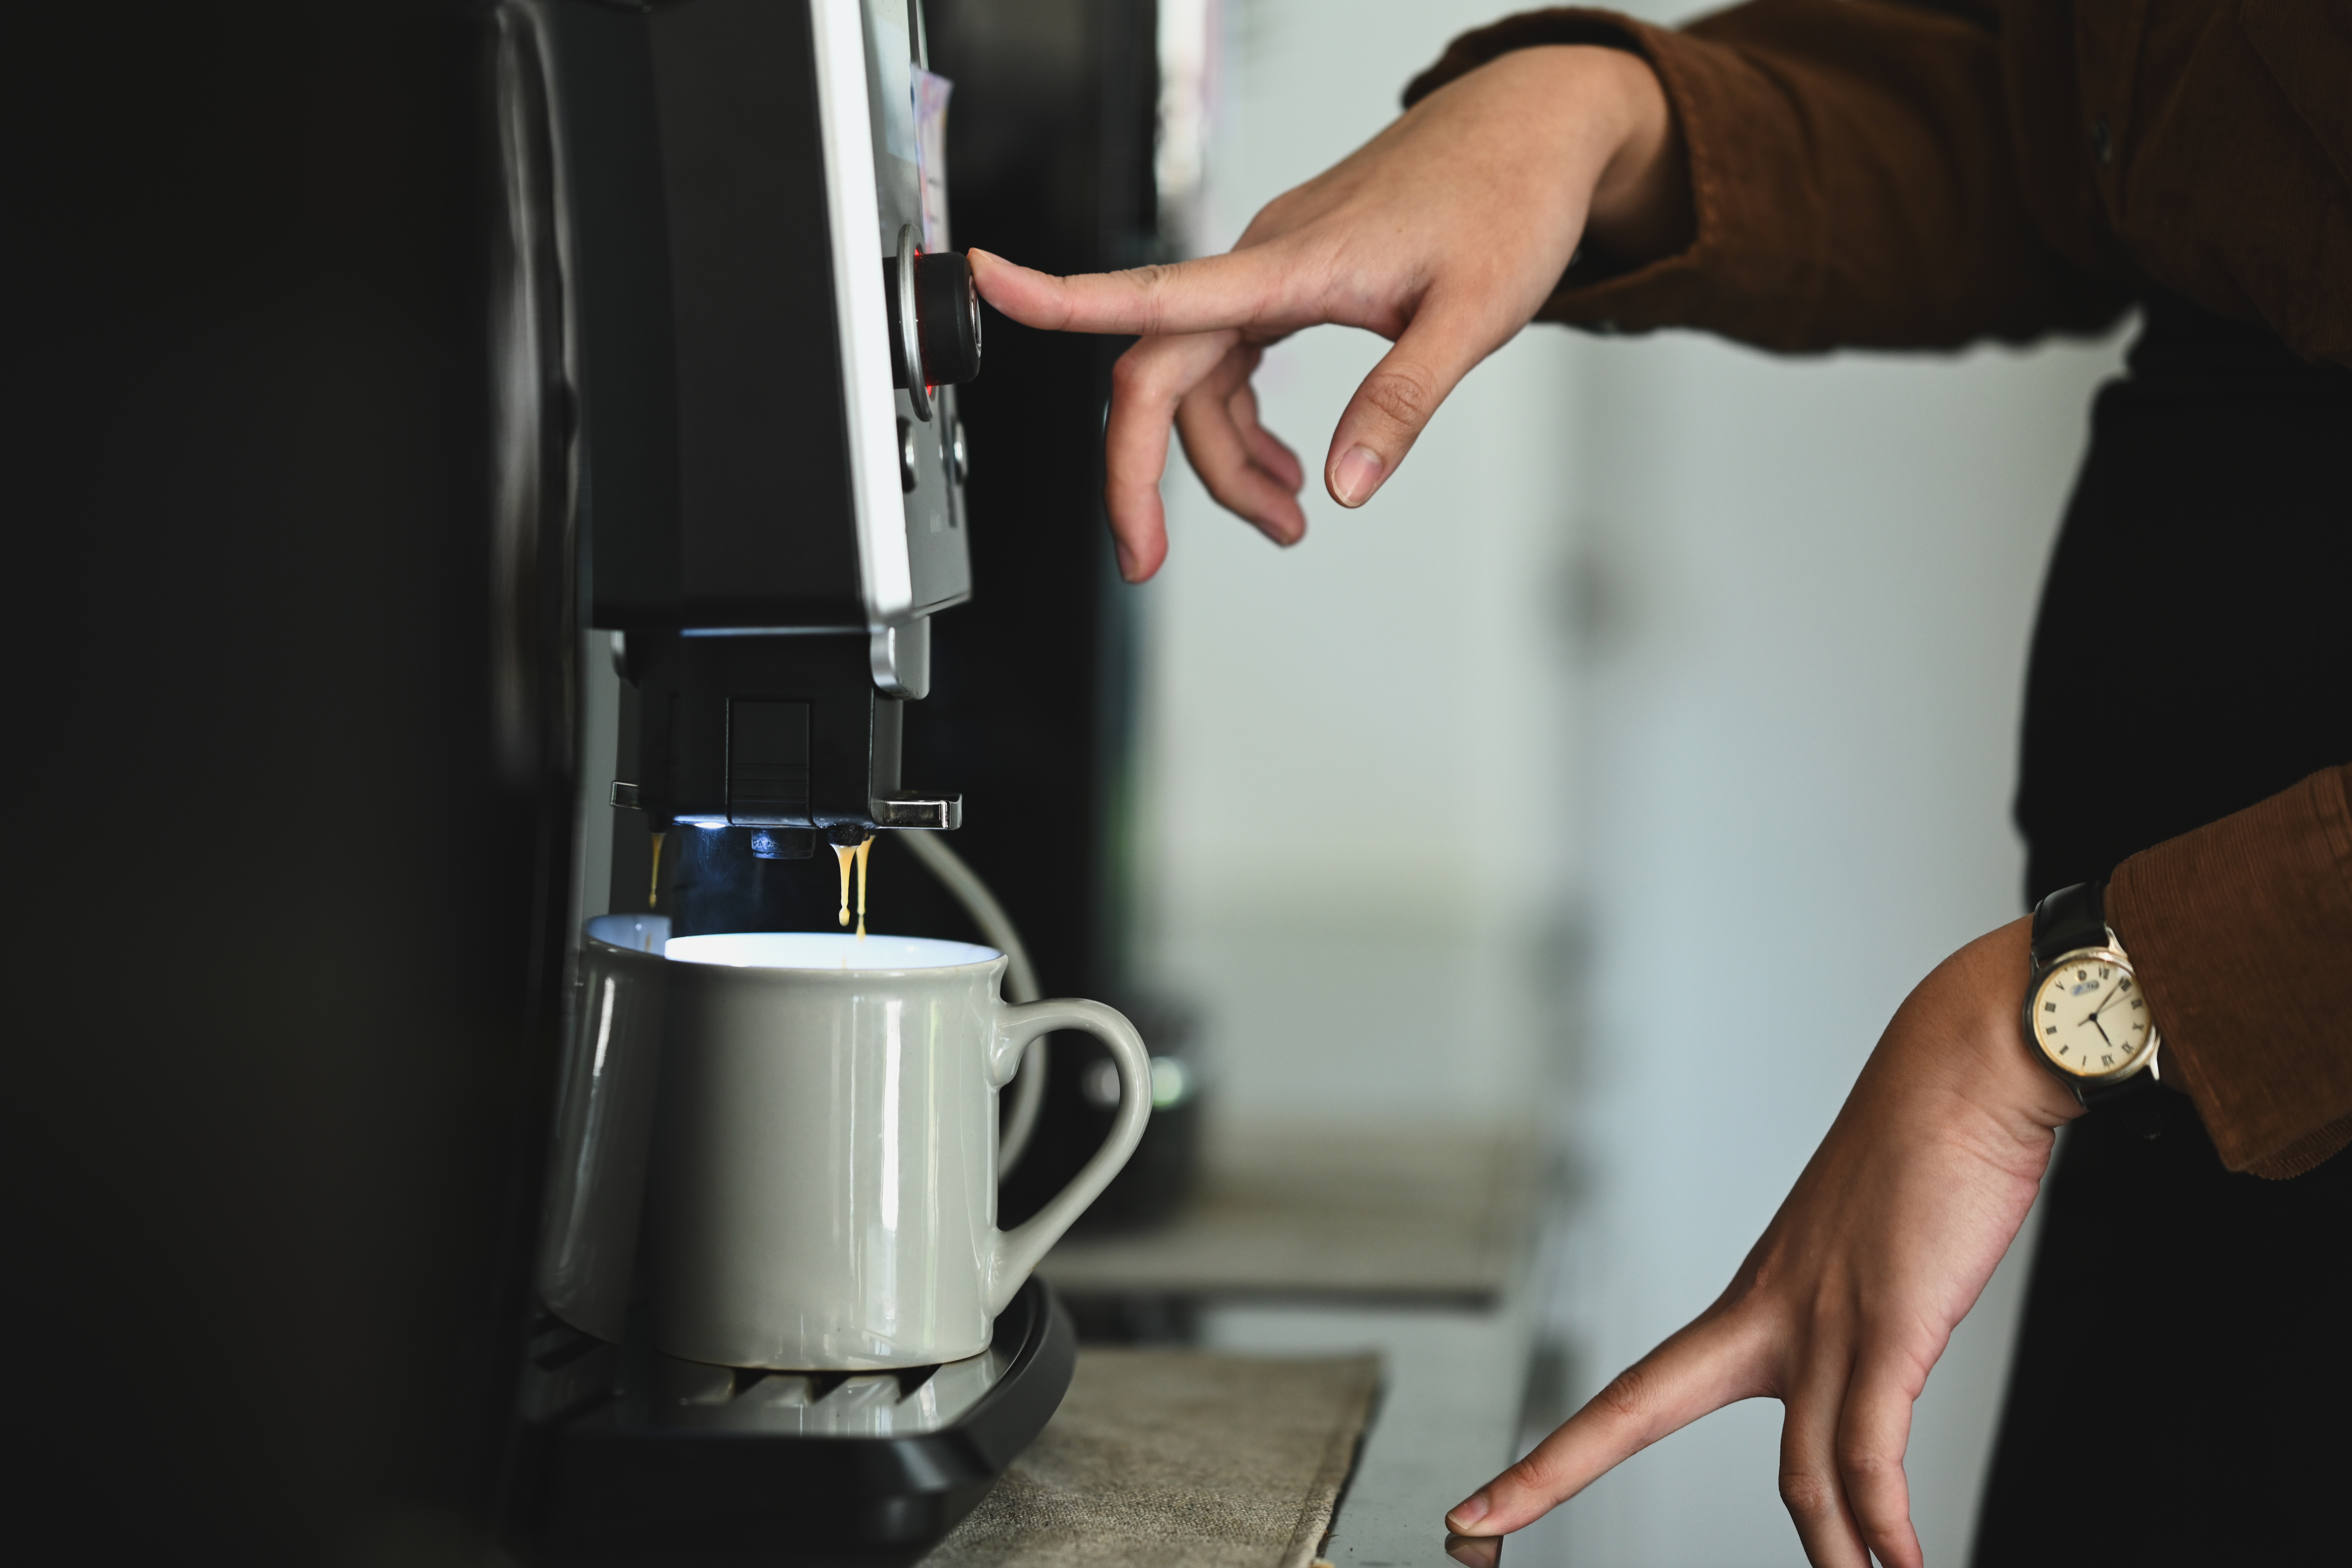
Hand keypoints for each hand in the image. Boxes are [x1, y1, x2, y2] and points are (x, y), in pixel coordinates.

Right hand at [968, 44, 1690, 580]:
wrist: (1533, 125)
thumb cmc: (1507, 199)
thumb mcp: (1474, 314)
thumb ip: (1402, 401)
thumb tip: (1345, 487)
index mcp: (1290, 264)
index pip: (1150, 292)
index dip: (1057, 297)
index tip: (986, 283)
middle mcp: (1263, 263)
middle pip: (1161, 374)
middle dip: (1143, 473)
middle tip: (1147, 559)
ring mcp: (1273, 270)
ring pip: (1201, 382)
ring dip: (1223, 463)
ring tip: (1284, 521)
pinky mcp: (1292, 279)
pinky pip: (1234, 363)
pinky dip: (1247, 427)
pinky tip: (1290, 470)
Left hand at [1446, 918, 2081, 1566]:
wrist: (1961, 1076)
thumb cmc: (1922, 1161)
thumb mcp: (1865, 1256)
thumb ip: (1853, 1323)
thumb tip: (1874, 1365)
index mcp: (1753, 1303)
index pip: (1626, 1396)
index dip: (1549, 1456)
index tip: (1476, 1503)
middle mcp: (1767, 1316)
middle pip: (1642, 1416)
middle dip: (1549, 1476)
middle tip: (1477, 1532)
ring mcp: (1823, 1323)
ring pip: (1800, 1479)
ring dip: (1834, 1557)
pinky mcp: (1891, 1328)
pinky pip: (1872, 1458)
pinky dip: (1886, 1528)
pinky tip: (1902, 1566)